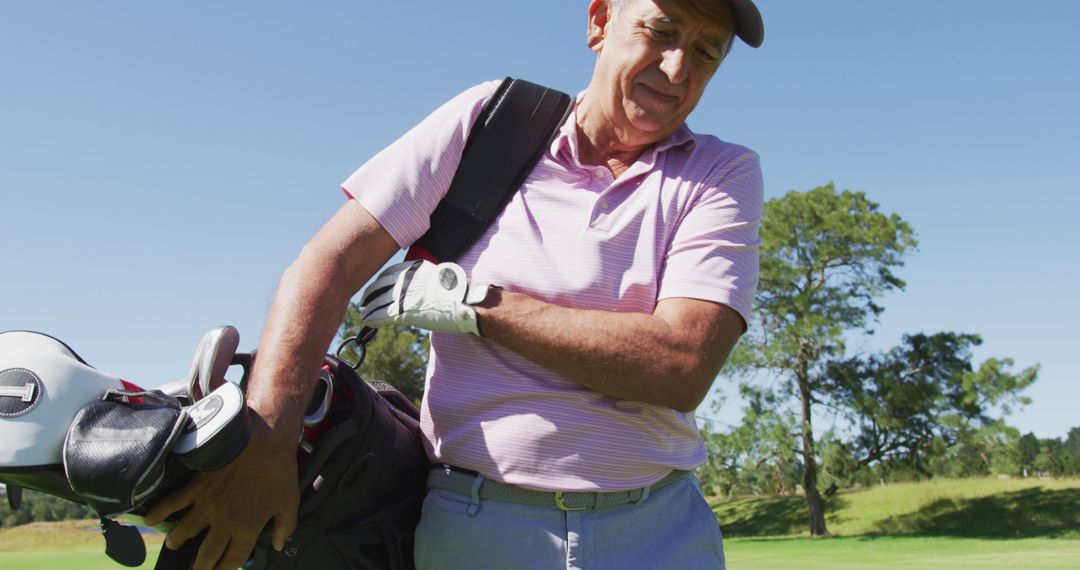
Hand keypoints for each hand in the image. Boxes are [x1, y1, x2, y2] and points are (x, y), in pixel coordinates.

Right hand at [144, 423, 298, 569]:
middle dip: (201, 567)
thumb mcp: (290, 502)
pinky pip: (174, 501)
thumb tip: (279, 545)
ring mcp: (207, 504)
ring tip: (173, 545)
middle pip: (208, 553)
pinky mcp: (197, 485)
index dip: (226, 569)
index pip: (233, 558)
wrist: (264, 440)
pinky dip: (160, 511)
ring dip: (178, 541)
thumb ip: (284, 527)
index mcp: (247, 528)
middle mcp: (223, 521)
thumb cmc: (279, 470)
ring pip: (186, 531)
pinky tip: (150, 519)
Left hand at [360, 260, 492, 334]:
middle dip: (370, 294)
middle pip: (380, 285)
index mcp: (415, 268)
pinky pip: (382, 314)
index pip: (389, 273)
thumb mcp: (439, 276)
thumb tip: (418, 288)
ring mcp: (404, 295)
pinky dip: (372, 318)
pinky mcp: (404, 311)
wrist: (465, 304)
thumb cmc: (459, 294)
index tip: (375, 287)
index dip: (379, 282)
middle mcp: (406, 279)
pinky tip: (368, 320)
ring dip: (369, 308)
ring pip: (378, 301)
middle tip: (364, 300)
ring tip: (363, 313)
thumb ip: (424, 280)